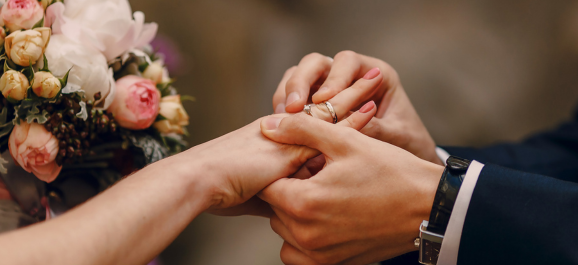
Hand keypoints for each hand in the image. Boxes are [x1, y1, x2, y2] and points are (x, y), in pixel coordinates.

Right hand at [175, 72, 385, 216]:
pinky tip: (371, 108)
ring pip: (328, 109)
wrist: (200, 182)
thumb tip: (289, 210)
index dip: (331, 111)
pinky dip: (351, 119)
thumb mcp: (256, 194)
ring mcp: (290, 134)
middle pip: (322, 107)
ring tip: (377, 77)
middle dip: (346, 92)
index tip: (352, 102)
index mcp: (274, 139)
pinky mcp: (294, 142)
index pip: (310, 121)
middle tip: (372, 75)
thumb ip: (276, 195)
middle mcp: (284, 130)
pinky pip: (328, 127)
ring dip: (354, 94)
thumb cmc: (219, 190)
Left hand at [258, 114, 443, 264]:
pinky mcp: (335, 264)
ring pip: (285, 232)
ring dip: (295, 215)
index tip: (305, 161)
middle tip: (318, 175)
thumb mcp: (346, 140)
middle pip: (274, 210)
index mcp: (304, 203)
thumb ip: (302, 129)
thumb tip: (268, 125)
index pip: (267, 185)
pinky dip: (305, 239)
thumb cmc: (391, 171)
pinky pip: (301, 255)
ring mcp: (320, 255)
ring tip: (324, 196)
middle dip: (289, 190)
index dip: (283, 169)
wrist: (430, 207)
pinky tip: (328, 218)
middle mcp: (307, 235)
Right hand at [273, 51, 440, 164]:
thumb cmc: (407, 144)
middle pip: (316, 63)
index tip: (323, 100)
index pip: (347, 62)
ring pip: (298, 76)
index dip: (333, 79)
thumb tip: (343, 126)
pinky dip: (284, 109)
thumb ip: (373, 128)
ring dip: (287, 94)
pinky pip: (292, 97)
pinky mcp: (313, 105)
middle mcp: (348, 75)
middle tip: (293, 107)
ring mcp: (328, 87)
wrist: (405, 167)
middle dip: (301, 82)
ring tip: (281, 117)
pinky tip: (282, 127)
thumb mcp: (395, 136)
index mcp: (375, 73)